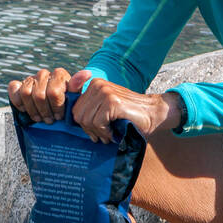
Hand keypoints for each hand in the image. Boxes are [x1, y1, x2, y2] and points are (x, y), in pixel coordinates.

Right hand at [7, 67, 73, 123]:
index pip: (53, 92)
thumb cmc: (67, 103)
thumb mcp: (76, 98)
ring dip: (33, 110)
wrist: (55, 105)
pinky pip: (13, 89)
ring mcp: (30, 78)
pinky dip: (17, 100)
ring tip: (39, 118)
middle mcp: (44, 74)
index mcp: (59, 74)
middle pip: (39, 95)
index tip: (59, 116)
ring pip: (26, 93)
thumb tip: (87, 73)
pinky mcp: (18, 84)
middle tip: (49, 120)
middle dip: (45, 112)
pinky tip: (25, 109)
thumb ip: (78, 86)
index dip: (56, 108)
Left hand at [66, 71, 182, 142]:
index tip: (95, 132)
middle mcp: (97, 85)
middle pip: (78, 116)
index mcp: (93, 85)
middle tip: (103, 137)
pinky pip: (97, 122)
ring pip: (87, 120)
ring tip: (109, 135)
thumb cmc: (129, 116)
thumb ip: (90, 111)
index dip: (83, 125)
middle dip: (89, 130)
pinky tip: (114, 133)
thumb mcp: (105, 110)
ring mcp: (105, 92)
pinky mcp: (112, 101)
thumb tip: (69, 125)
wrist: (154, 114)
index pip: (74, 110)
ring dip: (98, 133)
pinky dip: (105, 132)